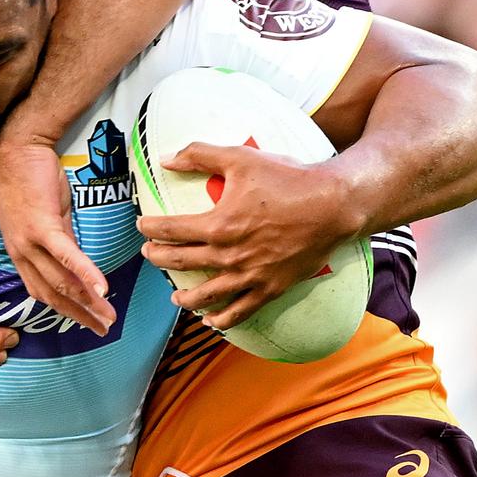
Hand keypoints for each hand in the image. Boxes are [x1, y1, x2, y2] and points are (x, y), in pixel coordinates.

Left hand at [0, 139, 115, 334]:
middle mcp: (21, 252)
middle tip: (103, 329)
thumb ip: (60, 242)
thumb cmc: (32, 178)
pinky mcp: (42, 225)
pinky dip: (85, 273)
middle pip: (53, 294)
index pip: (43, 291)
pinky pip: (66, 255)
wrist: (18, 148)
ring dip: (87, 301)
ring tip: (108, 315)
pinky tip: (102, 288)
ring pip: (60, 281)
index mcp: (21, 252)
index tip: (87, 323)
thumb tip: (78, 263)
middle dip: (80, 315)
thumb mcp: (48, 217)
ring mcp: (29, 241)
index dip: (66, 311)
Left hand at [137, 142, 362, 329]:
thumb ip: (200, 155)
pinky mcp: (271, 287)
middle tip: (149, 255)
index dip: (150, 229)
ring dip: (185, 298)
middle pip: (181, 262)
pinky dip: (223, 319)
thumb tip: (166, 159)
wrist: (334, 205)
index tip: (142, 226)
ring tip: (175, 298)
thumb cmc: (287, 179)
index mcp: (218, 224)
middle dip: (159, 259)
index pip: (171, 231)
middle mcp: (229, 255)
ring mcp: (250, 275)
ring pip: (207, 294)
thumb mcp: (240, 158)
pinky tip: (212, 322)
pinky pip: (242, 311)